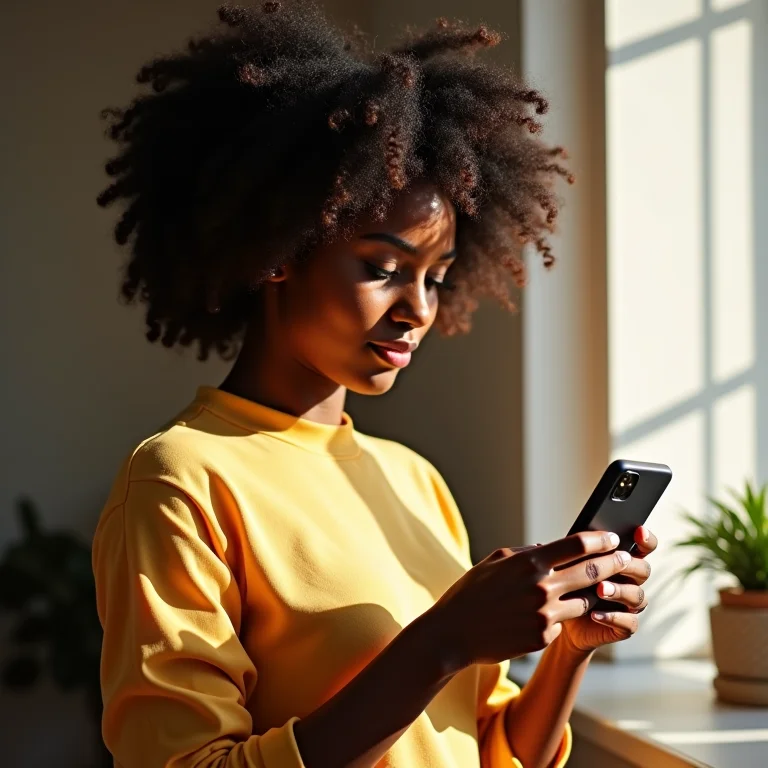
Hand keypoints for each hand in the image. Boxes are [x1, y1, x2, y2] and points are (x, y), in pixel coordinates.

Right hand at [425, 531, 632, 668]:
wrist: (453, 634)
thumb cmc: (472, 592)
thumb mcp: (495, 561)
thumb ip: (526, 552)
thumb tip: (551, 547)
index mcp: (529, 562)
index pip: (576, 545)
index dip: (600, 540)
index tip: (614, 537)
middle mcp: (541, 587)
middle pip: (592, 572)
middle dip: (614, 563)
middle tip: (627, 560)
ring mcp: (544, 615)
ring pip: (585, 602)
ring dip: (590, 595)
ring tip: (595, 589)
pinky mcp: (543, 637)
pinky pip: (563, 624)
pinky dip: (560, 618)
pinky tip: (547, 616)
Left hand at [559, 526, 657, 653]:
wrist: (559, 617)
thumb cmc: (566, 583)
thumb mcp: (568, 564)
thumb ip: (575, 552)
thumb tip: (564, 540)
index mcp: (621, 560)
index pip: (644, 547)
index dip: (646, 539)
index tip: (638, 531)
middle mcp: (631, 581)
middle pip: (644, 570)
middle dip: (629, 566)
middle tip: (616, 562)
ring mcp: (630, 604)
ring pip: (637, 596)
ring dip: (619, 591)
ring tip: (600, 589)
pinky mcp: (624, 627)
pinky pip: (629, 623)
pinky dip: (613, 617)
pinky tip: (595, 614)